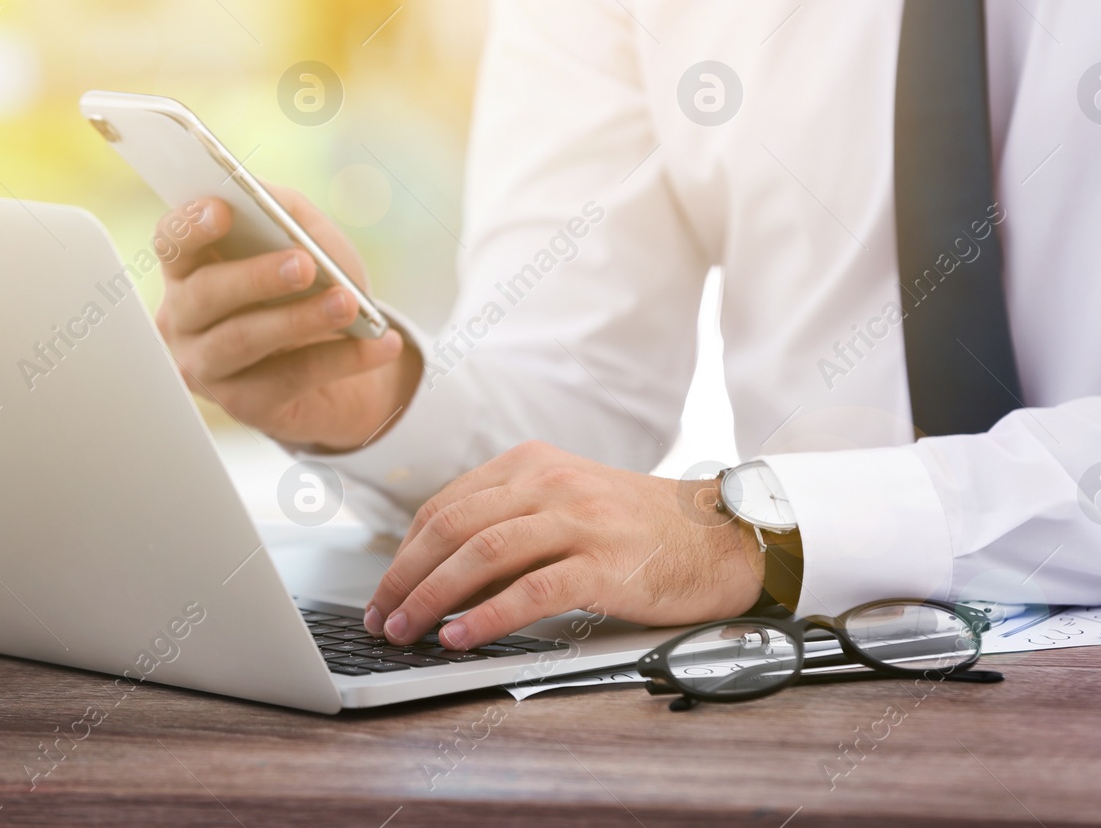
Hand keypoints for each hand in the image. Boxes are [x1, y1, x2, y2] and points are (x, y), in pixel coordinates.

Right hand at [153, 189, 421, 450]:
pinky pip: (291, 378)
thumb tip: (272, 206)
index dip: (190, 226)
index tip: (223, 210)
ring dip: (300, 319)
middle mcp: (185, 320)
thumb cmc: (312, 290)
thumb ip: (286, 214)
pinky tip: (380, 344)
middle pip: (205, 293)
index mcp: (191, 270)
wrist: (346, 359)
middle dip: (256, 277)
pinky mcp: (242, 405)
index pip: (172, 243)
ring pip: (242, 340)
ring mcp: (207, 367)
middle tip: (305, 263)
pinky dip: (342, 358)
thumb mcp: (307, 240)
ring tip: (348, 303)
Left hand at [364, 442, 765, 648]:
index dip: (404, 553)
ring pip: (482, 553)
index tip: (384, 591)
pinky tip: (460, 638)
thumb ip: (511, 522)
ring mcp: (579, 519)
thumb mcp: (568, 502)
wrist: (720, 537)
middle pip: (453, 526)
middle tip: (380, 618)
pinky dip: (487, 617)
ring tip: (406, 632)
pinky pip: (531, 590)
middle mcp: (550, 481)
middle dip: (404, 577)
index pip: (445, 505)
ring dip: (432, 597)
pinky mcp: (605, 563)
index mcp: (533, 463)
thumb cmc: (639, 529)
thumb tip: (439, 575)